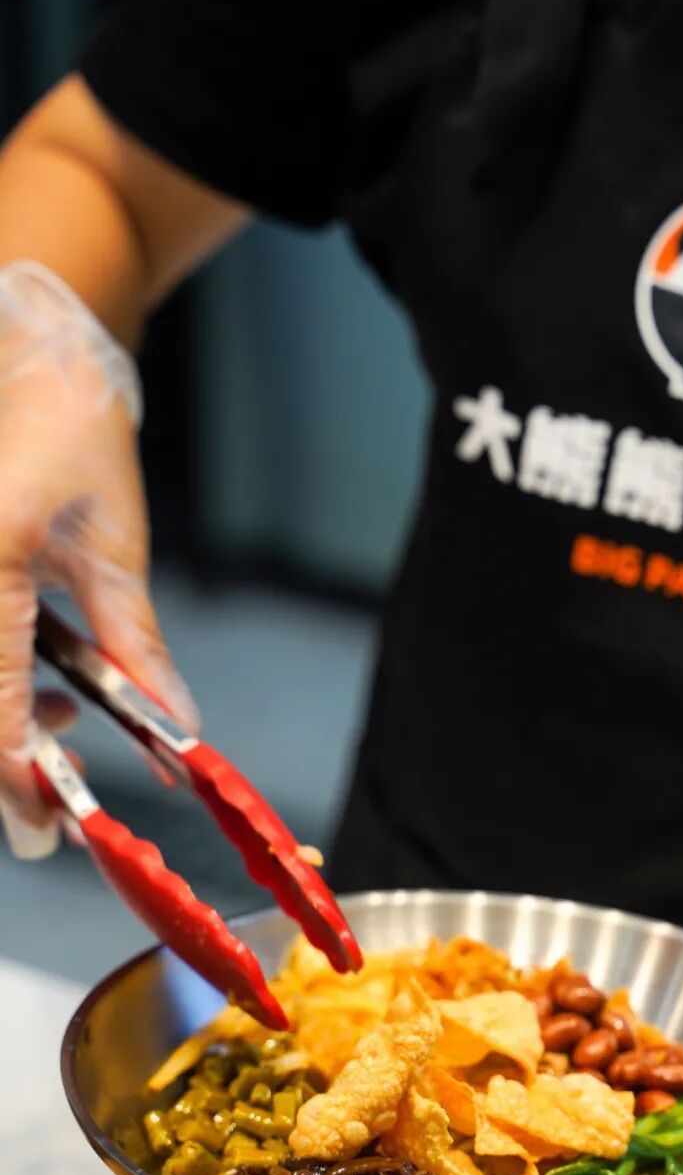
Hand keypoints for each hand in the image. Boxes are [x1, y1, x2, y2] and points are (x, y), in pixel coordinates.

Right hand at [0, 261, 196, 854]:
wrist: (27, 345)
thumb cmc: (69, 422)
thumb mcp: (114, 543)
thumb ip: (137, 642)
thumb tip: (174, 723)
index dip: (16, 782)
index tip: (46, 830)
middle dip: (6, 759)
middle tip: (57, 788)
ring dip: (1, 718)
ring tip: (60, 721)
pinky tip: (33, 679)